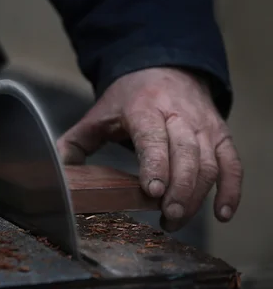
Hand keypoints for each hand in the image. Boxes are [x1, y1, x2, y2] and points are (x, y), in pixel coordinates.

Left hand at [57, 67, 242, 230]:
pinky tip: (222, 213)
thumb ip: (76, 142)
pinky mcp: (220, 135)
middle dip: (179, 189)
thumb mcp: (99, 114)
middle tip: (167, 217)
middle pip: (186, 153)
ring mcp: (203, 125)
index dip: (155, 164)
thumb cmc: (128, 99)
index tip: (151, 191)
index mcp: (144, 107)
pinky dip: (231, 189)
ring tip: (176, 219)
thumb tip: (57, 171)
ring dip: (198, 195)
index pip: (153, 137)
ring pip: (209, 162)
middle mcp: (179, 114)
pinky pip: (232, 163)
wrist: (165, 68)